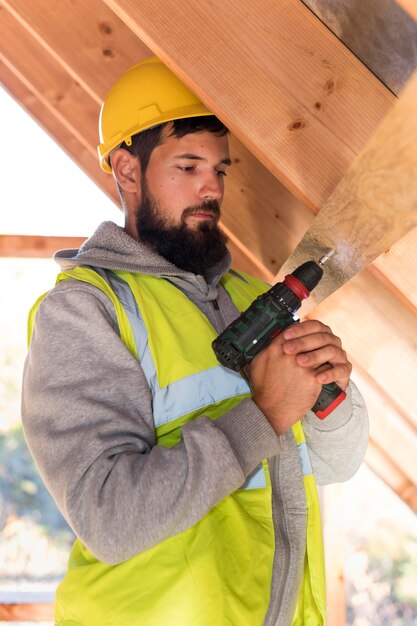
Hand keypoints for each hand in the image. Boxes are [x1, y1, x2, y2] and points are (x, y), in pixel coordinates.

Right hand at [249, 320, 350, 435]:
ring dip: (322, 353)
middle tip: (317, 342)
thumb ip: (268, 349)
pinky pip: (326, 367)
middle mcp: (290, 355)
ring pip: (320, 351)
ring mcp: (303, 366)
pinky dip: (326, 369)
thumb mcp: (258, 364)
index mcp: (276, 349)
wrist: (271, 410)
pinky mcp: (313, 379)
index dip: (300, 331)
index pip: (292, 330)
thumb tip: (277, 341)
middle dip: (314, 340)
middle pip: (309, 338)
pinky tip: (324, 371)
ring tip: (323, 357)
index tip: (303, 333)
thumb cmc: (264, 389)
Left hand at [281, 320, 351, 390]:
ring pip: (331, 351)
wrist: (305, 392)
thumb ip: (285, 344)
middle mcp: (331, 342)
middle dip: (303, 343)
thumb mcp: (288, 356)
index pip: (313, 325)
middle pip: (321, 337)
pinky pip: (341, 370)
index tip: (286, 336)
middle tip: (288, 350)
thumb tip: (278, 336)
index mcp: (319, 333)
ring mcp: (339, 355)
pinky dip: (330, 374)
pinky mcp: (344, 370)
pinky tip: (318, 378)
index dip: (300, 329)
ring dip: (315, 356)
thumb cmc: (296, 370)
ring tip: (300, 363)